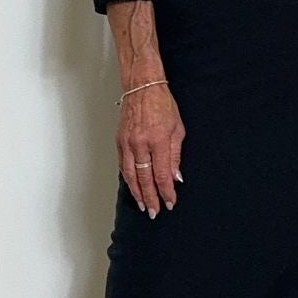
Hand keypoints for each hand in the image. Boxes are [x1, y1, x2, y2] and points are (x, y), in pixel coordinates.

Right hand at [118, 80, 184, 217]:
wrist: (142, 86)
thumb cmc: (161, 103)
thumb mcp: (177, 128)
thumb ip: (175, 155)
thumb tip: (176, 176)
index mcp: (157, 140)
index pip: (162, 174)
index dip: (166, 191)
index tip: (170, 202)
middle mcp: (140, 144)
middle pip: (145, 179)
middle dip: (151, 197)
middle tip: (154, 211)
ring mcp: (127, 143)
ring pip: (131, 175)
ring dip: (137, 192)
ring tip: (143, 204)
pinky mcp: (119, 141)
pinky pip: (123, 165)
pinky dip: (128, 178)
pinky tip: (132, 186)